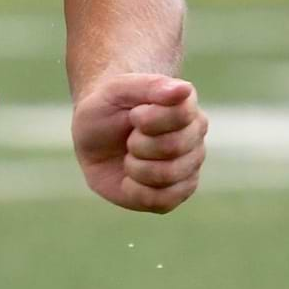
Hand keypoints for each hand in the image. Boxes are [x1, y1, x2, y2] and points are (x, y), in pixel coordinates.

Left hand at [72, 74, 206, 211]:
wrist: (94, 135)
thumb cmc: (107, 107)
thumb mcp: (117, 90)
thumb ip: (149, 86)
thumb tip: (184, 89)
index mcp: (186, 107)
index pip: (181, 115)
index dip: (146, 118)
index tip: (133, 114)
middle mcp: (195, 137)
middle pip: (173, 147)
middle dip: (138, 143)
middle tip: (128, 138)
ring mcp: (188, 167)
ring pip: (168, 176)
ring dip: (135, 167)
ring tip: (129, 157)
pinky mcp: (176, 194)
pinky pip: (163, 201)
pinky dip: (136, 191)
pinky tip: (129, 179)